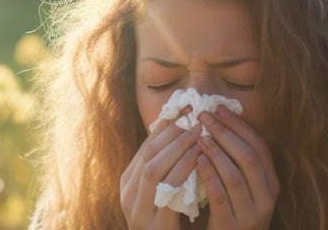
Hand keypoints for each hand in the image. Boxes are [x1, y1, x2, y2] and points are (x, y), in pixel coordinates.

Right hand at [120, 107, 204, 229]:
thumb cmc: (167, 224)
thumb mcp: (161, 194)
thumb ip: (167, 169)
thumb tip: (183, 133)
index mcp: (128, 183)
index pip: (146, 147)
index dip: (165, 126)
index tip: (185, 108)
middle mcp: (128, 195)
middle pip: (148, 155)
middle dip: (172, 133)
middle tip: (195, 117)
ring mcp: (139, 211)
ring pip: (153, 169)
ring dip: (177, 148)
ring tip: (198, 132)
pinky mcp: (155, 225)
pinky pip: (167, 192)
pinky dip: (183, 171)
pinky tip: (199, 159)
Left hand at [195, 105, 279, 229]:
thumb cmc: (230, 212)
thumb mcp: (242, 188)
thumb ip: (236, 162)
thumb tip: (218, 122)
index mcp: (271, 184)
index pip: (260, 147)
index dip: (240, 125)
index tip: (220, 108)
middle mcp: (266, 198)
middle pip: (249, 157)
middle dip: (226, 132)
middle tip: (205, 116)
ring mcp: (250, 214)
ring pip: (235, 176)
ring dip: (217, 151)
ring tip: (199, 135)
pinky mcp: (230, 226)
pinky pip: (220, 196)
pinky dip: (209, 176)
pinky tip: (197, 160)